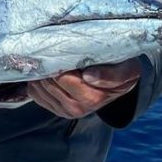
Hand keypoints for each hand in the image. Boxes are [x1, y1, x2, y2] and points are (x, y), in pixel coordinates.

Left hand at [0, 59, 140, 117]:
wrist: (119, 82)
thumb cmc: (122, 70)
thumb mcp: (127, 70)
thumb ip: (111, 75)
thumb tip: (88, 77)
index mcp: (93, 98)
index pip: (63, 79)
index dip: (59, 63)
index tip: (63, 50)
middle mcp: (77, 108)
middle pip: (48, 82)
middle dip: (49, 65)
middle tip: (55, 51)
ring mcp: (64, 111)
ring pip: (38, 87)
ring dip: (42, 72)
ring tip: (53, 61)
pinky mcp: (55, 109)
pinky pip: (35, 93)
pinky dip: (38, 81)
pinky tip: (50, 72)